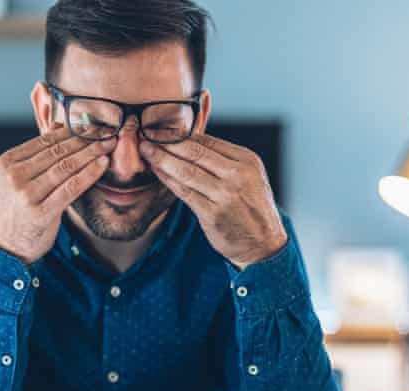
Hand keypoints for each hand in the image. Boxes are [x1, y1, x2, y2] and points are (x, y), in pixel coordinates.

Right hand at [0, 126, 115, 264]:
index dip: (71, 131)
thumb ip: (35, 156)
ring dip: (90, 153)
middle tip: (106, 132)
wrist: (4, 247)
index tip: (91, 126)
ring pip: (66, 166)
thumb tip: (59, 126)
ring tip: (108, 145)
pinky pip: (71, 187)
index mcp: (7, 162)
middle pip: (57, 151)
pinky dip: (89, 174)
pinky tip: (102, 165)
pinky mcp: (41, 212)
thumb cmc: (15, 212)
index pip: (44, 140)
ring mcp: (27, 194)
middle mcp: (14, 176)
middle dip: (85, 139)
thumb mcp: (15, 179)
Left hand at [140, 134, 286, 269]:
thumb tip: (191, 142)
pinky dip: (168, 180)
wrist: (263, 243)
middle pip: (195, 152)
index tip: (162, 129)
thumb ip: (225, 161)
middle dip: (168, 142)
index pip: (208, 140)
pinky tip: (156, 172)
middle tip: (147, 134)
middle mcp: (237, 174)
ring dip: (162, 159)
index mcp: (246, 160)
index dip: (182, 134)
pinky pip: (184, 192)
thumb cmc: (251, 208)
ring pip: (186, 171)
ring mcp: (224, 194)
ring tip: (145, 151)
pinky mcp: (212, 213)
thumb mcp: (249, 176)